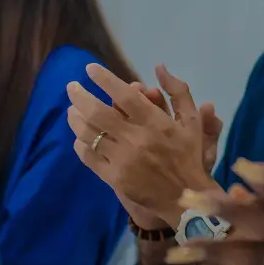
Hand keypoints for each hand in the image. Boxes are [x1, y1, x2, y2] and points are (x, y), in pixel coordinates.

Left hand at [67, 63, 220, 225]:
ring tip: (72, 109)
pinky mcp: (114, 178)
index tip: (90, 69)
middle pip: (98, 112)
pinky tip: (79, 136)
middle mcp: (135, 138)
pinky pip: (89, 157)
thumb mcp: (192, 120)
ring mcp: (122, 159)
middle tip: (71, 86)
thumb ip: (178, 91)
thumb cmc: (188, 155)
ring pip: (90, 134)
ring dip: (76, 118)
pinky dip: (80, 143)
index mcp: (155, 122)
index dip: (104, 79)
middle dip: (80, 95)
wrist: (186, 197)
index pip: (123, 95)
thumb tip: (160, 67)